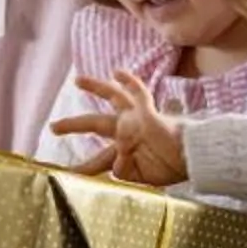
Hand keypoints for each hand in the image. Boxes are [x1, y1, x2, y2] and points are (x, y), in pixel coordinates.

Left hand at [48, 70, 186, 185]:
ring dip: (96, 87)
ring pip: (113, 99)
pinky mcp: (147, 113)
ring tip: (78, 79)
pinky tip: (117, 72)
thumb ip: (125, 170)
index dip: (85, 167)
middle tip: (52, 126)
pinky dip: (129, 83)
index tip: (68, 173)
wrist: (193, 158)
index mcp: (125, 150)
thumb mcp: (143, 175)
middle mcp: (127, 132)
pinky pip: (137, 94)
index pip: (100, 159)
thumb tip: (115, 163)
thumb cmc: (173, 166)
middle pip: (95, 123)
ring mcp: (136, 120)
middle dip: (72, 125)